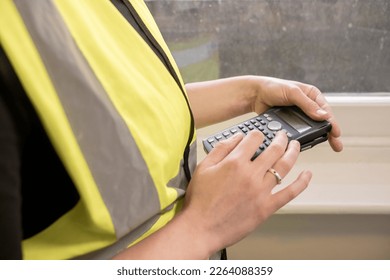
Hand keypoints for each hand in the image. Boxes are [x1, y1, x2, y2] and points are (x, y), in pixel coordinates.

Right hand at [182, 130, 311, 254]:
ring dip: (293, 153)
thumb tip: (237, 137)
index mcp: (235, 162)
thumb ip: (221, 149)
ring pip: (284, 167)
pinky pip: (290, 193)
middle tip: (283, 136)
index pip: (254, 139)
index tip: (258, 135)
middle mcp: (251, 174)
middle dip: (281, 138)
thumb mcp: (203, 167)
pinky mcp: (267, 207)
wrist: (201, 227)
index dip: (258, 134)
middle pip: (274, 149)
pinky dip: (301, 183)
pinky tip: (307, 175)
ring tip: (296, 146)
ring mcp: (261, 191)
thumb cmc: (200, 200)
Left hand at [251, 76, 342, 151]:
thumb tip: (323, 115)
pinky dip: (303, 138)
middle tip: (337, 146)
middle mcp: (308, 105)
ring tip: (327, 146)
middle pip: (322, 121)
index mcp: (312, 95)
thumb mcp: (292, 93)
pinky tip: (306, 144)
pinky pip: (299, 131)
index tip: (336, 133)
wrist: (255, 95)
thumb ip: (307, 104)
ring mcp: (299, 115)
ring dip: (318, 137)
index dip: (332, 122)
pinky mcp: (290, 123)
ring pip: (312, 128)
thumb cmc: (273, 87)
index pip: (326, 110)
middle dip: (330, 133)